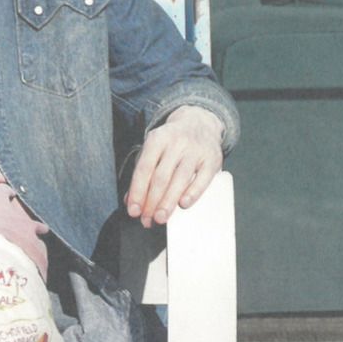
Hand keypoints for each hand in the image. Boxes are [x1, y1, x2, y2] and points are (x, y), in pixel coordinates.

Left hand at [125, 105, 223, 227]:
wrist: (199, 121)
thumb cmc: (172, 142)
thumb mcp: (154, 148)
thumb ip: (142, 172)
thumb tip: (130, 200)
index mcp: (157, 139)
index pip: (144, 168)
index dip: (137, 191)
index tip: (133, 210)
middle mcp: (176, 143)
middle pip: (161, 177)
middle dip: (152, 202)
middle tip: (147, 220)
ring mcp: (195, 150)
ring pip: (180, 179)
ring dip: (168, 202)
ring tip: (160, 218)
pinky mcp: (212, 159)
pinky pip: (202, 179)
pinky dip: (193, 193)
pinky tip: (183, 205)